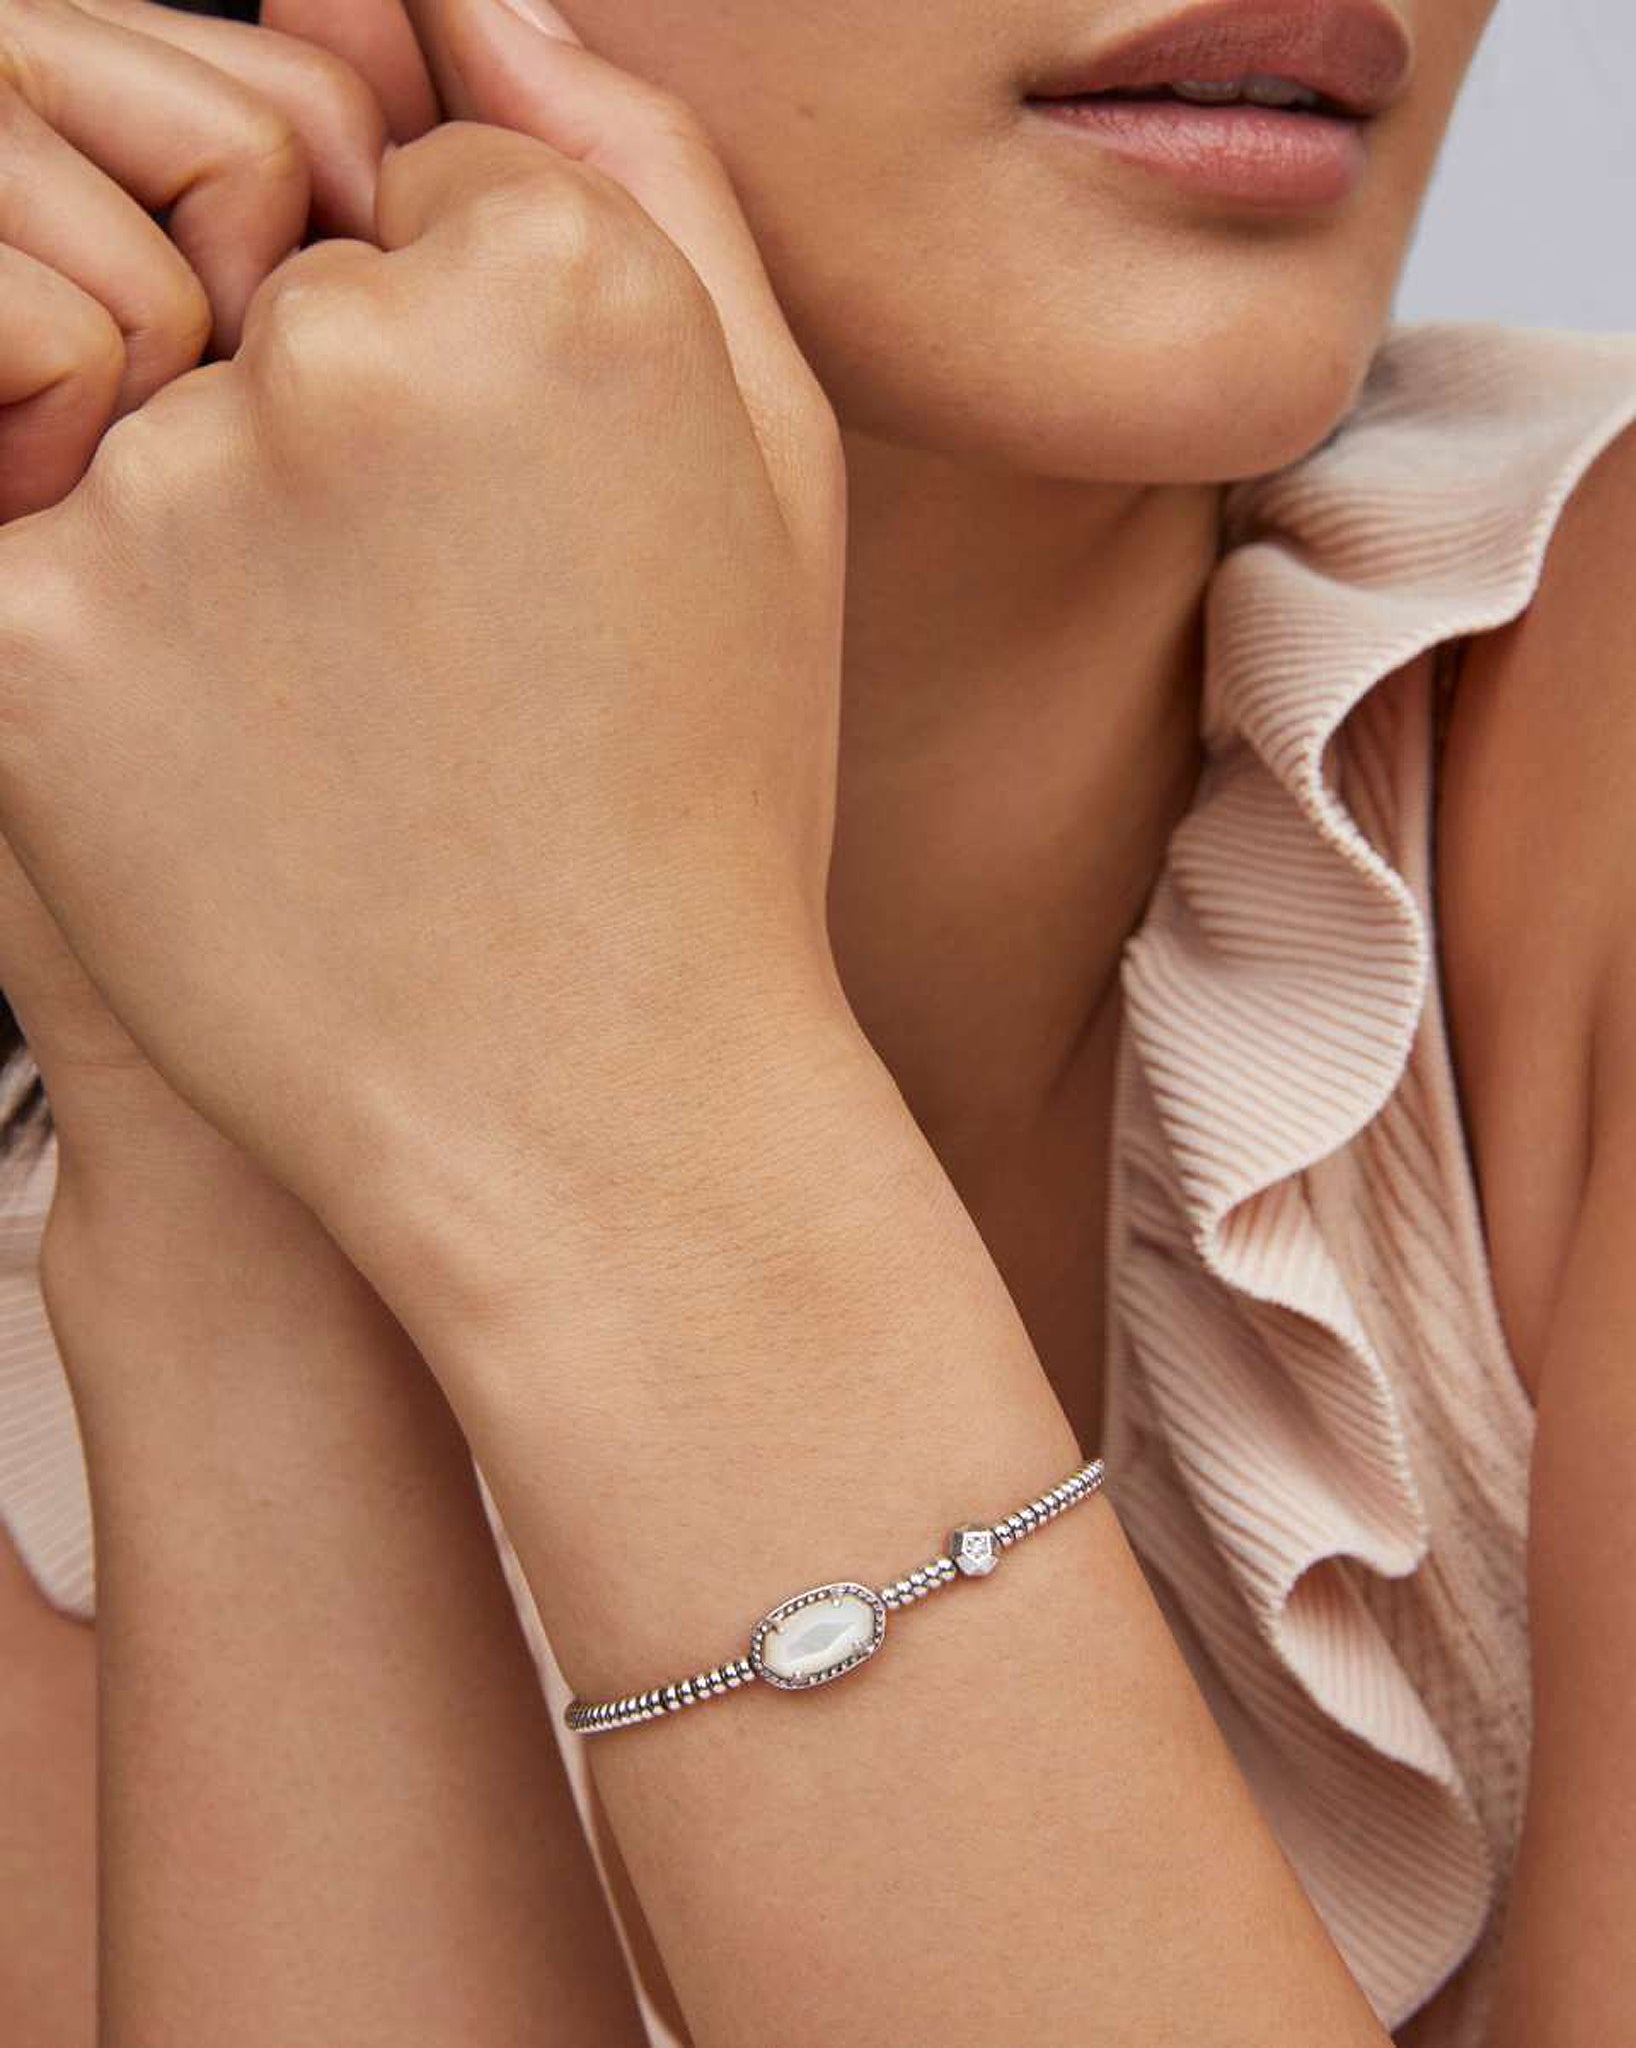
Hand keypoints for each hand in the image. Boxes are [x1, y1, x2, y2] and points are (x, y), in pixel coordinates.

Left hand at [0, 0, 851, 1335]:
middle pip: (278, 281)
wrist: (591, 1102)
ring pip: (153, 406)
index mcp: (565, 282)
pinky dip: (125, 637)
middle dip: (344, 425)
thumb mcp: (771, 479)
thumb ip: (647, 187)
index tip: (532, 531)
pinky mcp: (25, 634)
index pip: (431, 185)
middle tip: (451, 645)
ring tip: (361, 726)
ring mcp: (171, 491)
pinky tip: (253, 767)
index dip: (485, 364)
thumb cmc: (706, 795)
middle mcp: (351, 347)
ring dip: (231, 530)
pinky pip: (48, 543)